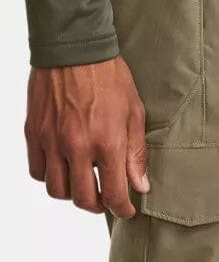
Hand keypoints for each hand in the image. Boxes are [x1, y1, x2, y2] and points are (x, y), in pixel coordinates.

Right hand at [24, 56, 148, 217]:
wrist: (75, 50)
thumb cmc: (110, 78)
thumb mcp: (135, 112)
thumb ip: (136, 152)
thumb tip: (141, 184)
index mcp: (107, 141)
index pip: (114, 194)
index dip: (123, 209)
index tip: (127, 210)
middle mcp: (77, 147)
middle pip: (83, 199)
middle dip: (99, 206)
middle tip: (107, 199)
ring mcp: (52, 141)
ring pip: (57, 190)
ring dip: (73, 193)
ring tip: (86, 183)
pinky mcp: (34, 133)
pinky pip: (37, 171)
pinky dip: (51, 176)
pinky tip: (64, 167)